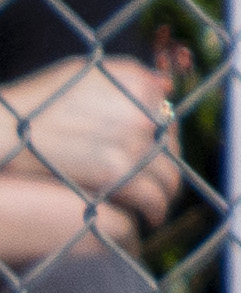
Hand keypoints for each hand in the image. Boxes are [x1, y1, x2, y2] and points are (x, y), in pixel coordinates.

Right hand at [0, 55, 176, 236]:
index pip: (168, 120)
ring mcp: (131, 141)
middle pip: (171, 151)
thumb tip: (167, 87)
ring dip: (163, 194)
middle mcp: (141, 110)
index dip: (161, 142)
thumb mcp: (82, 75)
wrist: (4, 130)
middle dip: (164, 169)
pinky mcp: (117, 169)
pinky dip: (153, 210)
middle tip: (156, 186)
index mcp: (138, 83)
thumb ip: (126, 77)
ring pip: (168, 178)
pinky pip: (152, 197)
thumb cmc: (39, 102)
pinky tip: (148, 217)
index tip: (151, 156)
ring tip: (153, 206)